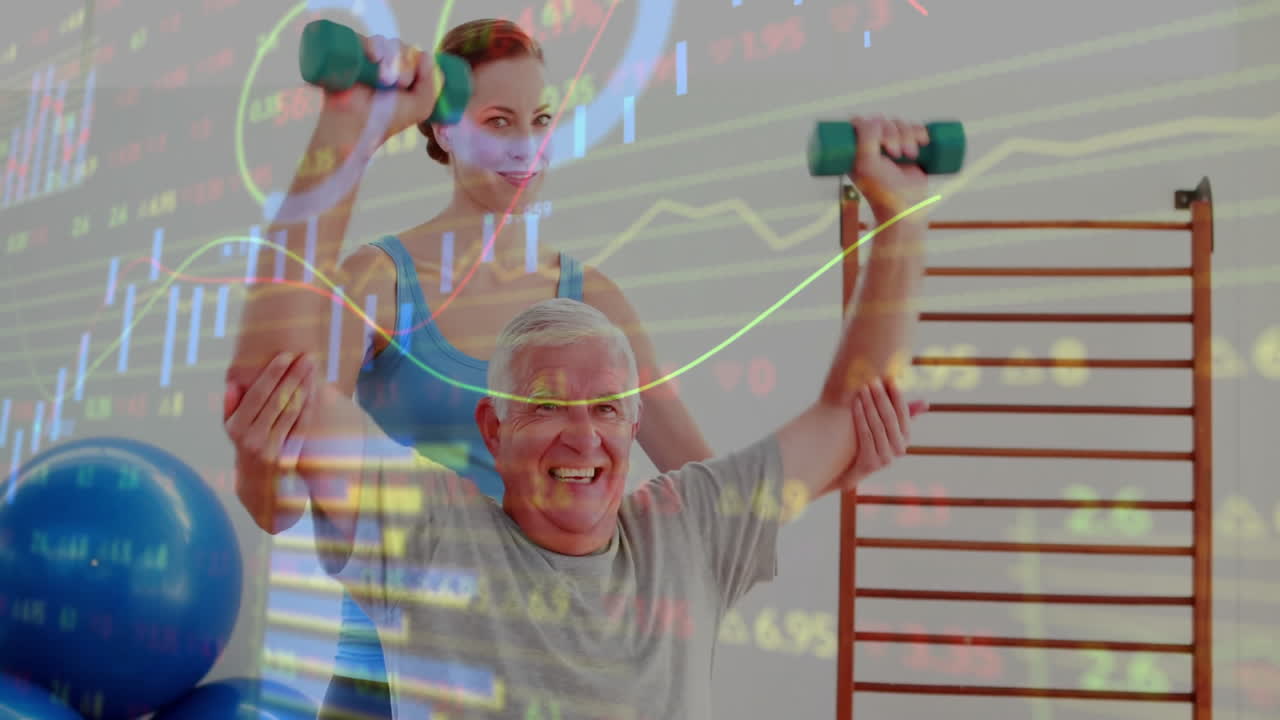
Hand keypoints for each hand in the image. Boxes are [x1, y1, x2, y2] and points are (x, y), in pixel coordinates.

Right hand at [223, 352, 316, 528]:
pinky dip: (308, 407)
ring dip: (303, 387)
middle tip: (307, 357)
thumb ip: (232, 408)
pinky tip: (315, 391)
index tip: (285, 356)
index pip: (256, 395)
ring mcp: (270, 449)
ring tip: (312, 369)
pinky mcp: (288, 457)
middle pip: (276, 400)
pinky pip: (300, 426)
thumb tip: (232, 385)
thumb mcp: (234, 433)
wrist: (261, 492)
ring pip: (290, 412)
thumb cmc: (249, 451)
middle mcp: (251, 439)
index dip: (271, 375)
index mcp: (236, 428)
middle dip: (292, 376)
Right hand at [317, 33, 444, 146]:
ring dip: (394, 59)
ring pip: (392, 44)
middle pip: (409, 50)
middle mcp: (391, 67)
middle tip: (399, 83)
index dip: (423, 67)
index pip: (422, 60)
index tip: (413, 82)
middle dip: (407, 65)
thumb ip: (432, 84)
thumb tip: (426, 54)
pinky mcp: (355, 52)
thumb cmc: (385, 119)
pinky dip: (375, 46)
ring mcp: (373, 59)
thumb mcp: (419, 107)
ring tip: (384, 80)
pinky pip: (370, 40)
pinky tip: (374, 59)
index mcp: (408, 79)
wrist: (354, 124)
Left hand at [836, 376, 926, 490]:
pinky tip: (856, 403)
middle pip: (890, 418)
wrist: (847, 470)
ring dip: (870, 404)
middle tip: (873, 380)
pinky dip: (861, 417)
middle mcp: (899, 449)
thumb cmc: (868, 442)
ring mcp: (886, 457)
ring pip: (878, 425)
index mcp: (905, 438)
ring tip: (863, 388)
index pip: (904, 413)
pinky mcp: (872, 463)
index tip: (890, 379)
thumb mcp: (885, 428)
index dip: (898, 396)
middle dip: (881, 397)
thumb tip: (926, 402)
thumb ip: (904, 414)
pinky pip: (866, 434)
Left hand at [846, 115, 931, 222]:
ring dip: (907, 134)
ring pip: (899, 123)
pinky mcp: (909, 149)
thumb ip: (866, 138)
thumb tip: (876, 118)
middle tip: (896, 153)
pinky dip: (920, 131)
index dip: (872, 125)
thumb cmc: (882, 189)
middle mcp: (870, 147)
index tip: (880, 144)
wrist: (906, 207)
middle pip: (881, 121)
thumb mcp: (866, 163)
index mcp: (853, 150)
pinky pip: (915, 128)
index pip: (859, 122)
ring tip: (910, 155)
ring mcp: (890, 147)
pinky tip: (923, 140)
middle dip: (893, 132)